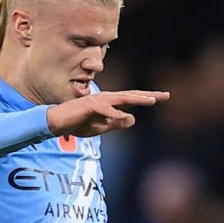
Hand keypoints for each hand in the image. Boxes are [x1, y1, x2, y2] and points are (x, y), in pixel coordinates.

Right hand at [48, 89, 166, 137]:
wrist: (58, 122)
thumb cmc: (78, 123)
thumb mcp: (101, 127)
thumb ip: (116, 123)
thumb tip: (132, 118)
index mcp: (111, 104)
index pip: (132, 100)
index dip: (148, 98)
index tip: (164, 96)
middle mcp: (107, 99)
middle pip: (131, 96)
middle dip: (149, 95)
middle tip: (166, 95)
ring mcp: (98, 101)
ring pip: (122, 99)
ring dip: (137, 99)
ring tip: (152, 100)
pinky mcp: (90, 106)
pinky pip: (106, 111)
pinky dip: (116, 113)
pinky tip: (126, 115)